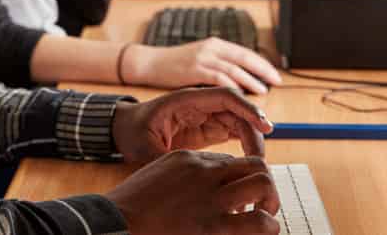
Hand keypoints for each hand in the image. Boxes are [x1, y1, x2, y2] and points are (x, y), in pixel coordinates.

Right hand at [106, 151, 279, 234]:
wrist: (116, 223)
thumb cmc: (129, 207)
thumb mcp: (156, 177)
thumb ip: (180, 177)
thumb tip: (198, 189)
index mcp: (188, 159)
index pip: (229, 161)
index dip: (238, 180)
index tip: (237, 197)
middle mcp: (205, 172)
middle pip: (254, 163)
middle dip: (264, 182)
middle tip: (261, 204)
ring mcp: (211, 198)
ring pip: (263, 183)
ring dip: (270, 200)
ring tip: (265, 217)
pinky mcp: (213, 227)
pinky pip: (258, 222)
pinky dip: (267, 226)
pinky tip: (261, 233)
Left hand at [111, 86, 274, 162]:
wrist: (125, 129)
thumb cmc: (133, 131)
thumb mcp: (144, 146)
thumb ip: (165, 158)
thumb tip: (184, 175)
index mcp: (186, 99)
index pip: (224, 96)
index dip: (247, 108)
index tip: (263, 125)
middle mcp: (201, 104)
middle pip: (237, 109)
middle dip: (254, 129)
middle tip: (260, 157)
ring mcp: (206, 115)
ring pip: (239, 121)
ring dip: (252, 138)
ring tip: (255, 163)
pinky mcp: (209, 128)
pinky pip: (234, 130)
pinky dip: (245, 142)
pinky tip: (249, 159)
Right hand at [124, 38, 282, 94]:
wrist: (150, 63)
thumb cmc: (174, 66)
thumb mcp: (200, 61)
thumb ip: (218, 68)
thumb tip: (240, 83)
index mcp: (215, 44)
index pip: (245, 52)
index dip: (262, 64)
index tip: (275, 75)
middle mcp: (212, 48)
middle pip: (244, 58)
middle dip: (263, 70)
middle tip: (277, 82)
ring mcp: (203, 58)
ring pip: (234, 68)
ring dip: (251, 80)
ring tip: (263, 91)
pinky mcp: (194, 69)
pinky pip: (219, 78)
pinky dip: (232, 86)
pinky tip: (240, 95)